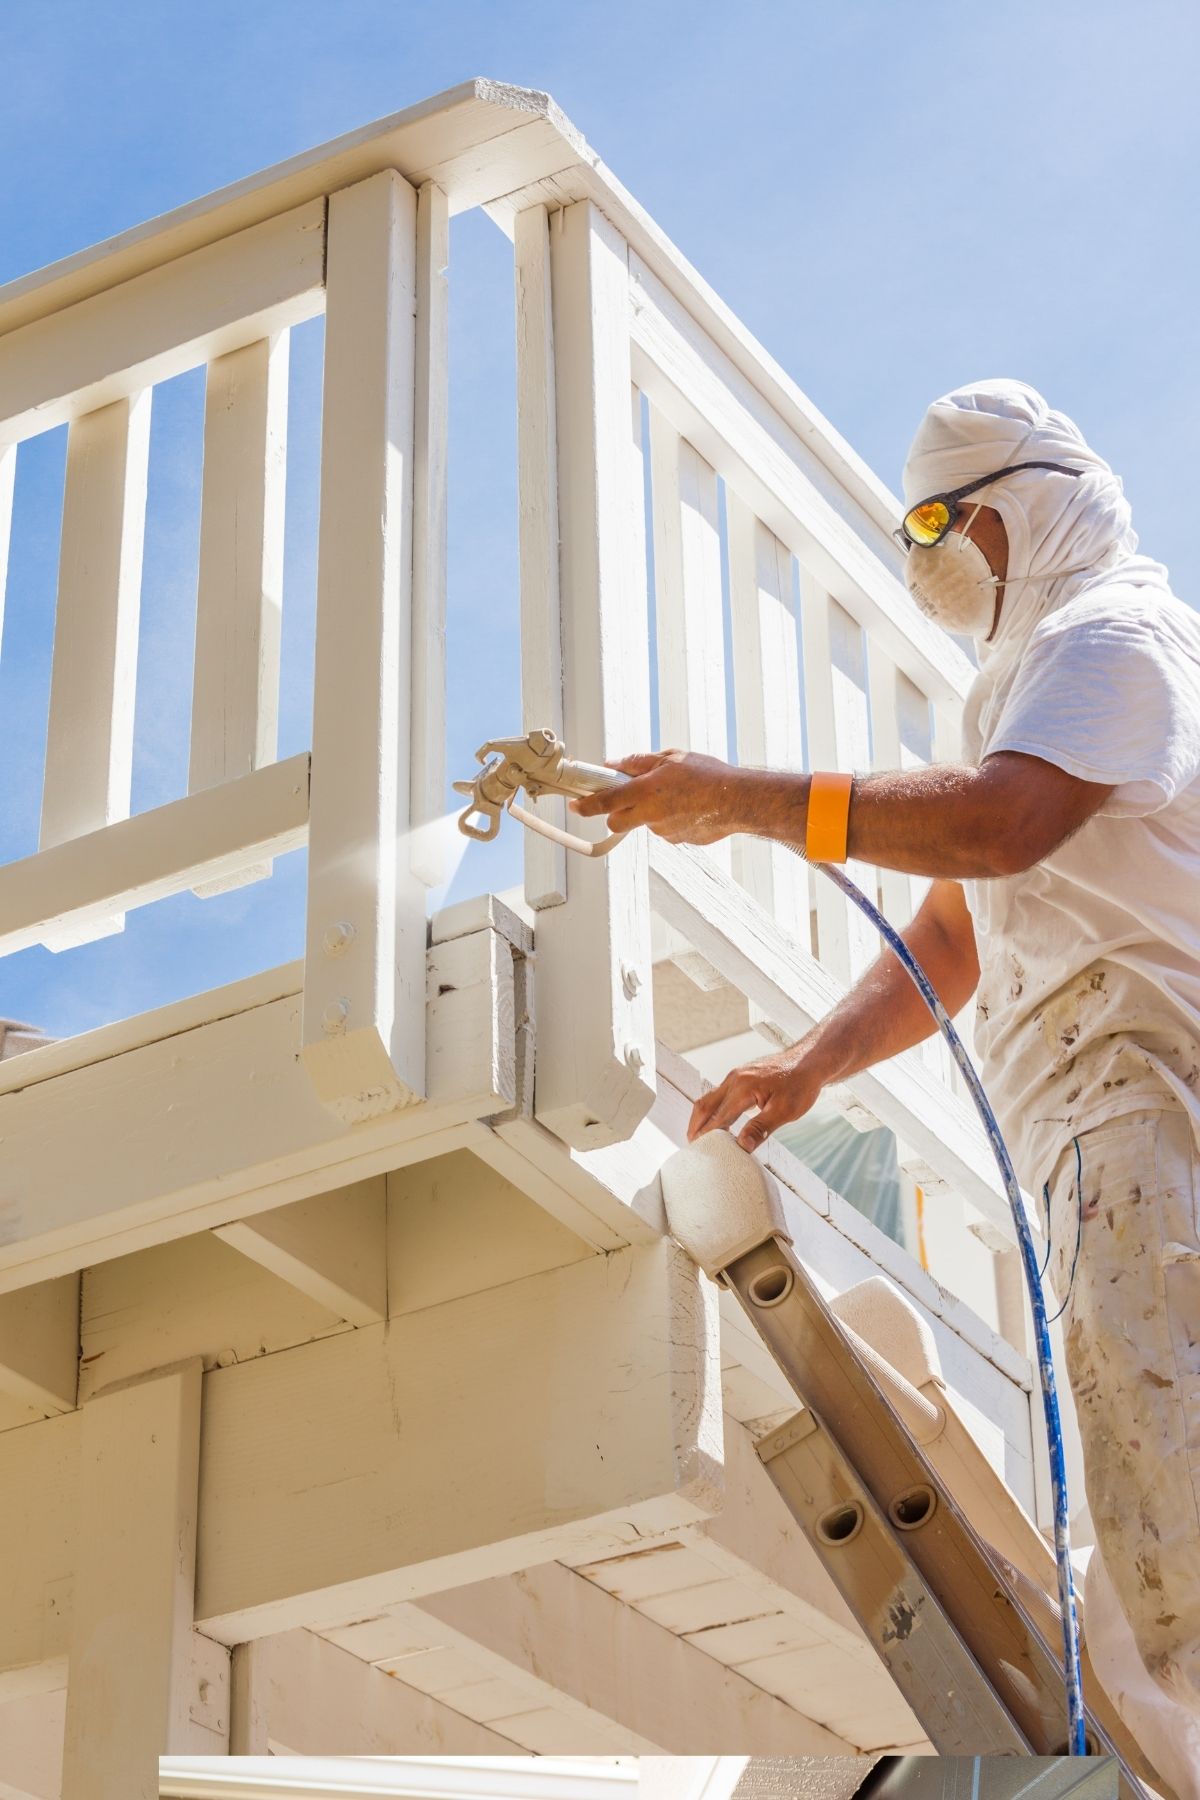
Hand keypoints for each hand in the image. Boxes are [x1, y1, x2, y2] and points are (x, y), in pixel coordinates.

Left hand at [570, 749, 744, 846]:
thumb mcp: (670, 757)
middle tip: (628, 798)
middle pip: (617, 822)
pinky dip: (669, 819)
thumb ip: (638, 763)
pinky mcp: (679, 840)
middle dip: (615, 813)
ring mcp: (664, 831)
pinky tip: (688, 806)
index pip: (604, 802)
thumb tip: (614, 765)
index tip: (574, 804)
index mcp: (644, 792)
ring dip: (649, 812)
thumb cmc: (707, 775)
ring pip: (645, 824)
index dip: (585, 805)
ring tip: (675, 795)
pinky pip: (666, 829)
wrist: (738, 800)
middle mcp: (650, 815)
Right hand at [688, 1042, 827, 1152]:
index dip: (707, 1136)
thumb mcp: (785, 1111)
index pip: (718, 1117)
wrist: (810, 1061)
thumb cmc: (801, 1085)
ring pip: (710, 1098)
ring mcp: (737, 1076)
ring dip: (702, 1117)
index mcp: (743, 1088)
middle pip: (704, 1105)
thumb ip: (761, 1128)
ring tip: (699, 1135)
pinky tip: (717, 1119)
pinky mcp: (742, 1076)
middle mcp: (734, 1079)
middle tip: (691, 1145)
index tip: (699, 1152)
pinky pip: (720, 1093)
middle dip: (695, 1126)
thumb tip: (741, 1146)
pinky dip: (713, 1108)